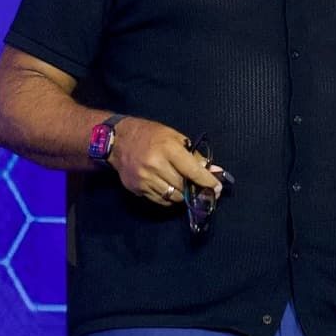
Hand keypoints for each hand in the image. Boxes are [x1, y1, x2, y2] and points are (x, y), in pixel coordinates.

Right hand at [108, 117, 227, 206]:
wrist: (118, 140)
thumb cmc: (150, 135)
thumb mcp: (174, 137)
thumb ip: (194, 155)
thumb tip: (214, 171)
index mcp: (167, 149)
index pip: (192, 171)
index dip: (207, 181)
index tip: (217, 189)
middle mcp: (155, 165)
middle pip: (183, 186)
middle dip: (194, 189)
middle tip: (200, 188)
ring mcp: (144, 179)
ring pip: (172, 197)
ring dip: (181, 194)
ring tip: (182, 186)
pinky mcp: (137, 188)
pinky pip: (160, 200)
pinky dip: (168, 197)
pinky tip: (168, 187)